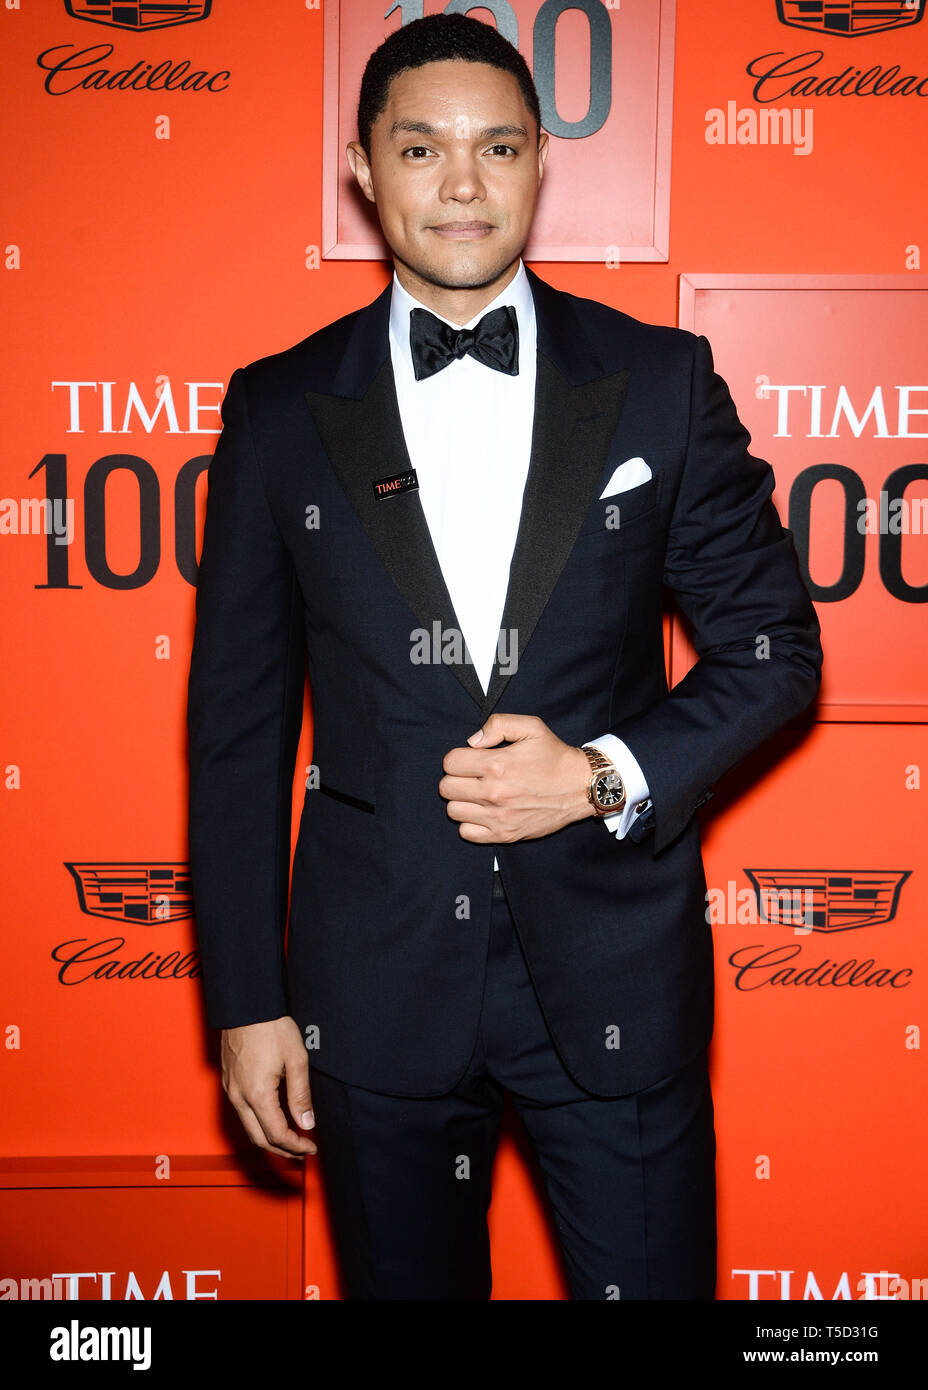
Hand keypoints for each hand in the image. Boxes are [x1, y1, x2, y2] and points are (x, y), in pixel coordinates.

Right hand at [220, 1016, 316, 1158]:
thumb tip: (307, 1124)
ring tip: (291, 1140)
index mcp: (257, 1094)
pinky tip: (273, 1119)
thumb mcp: (296, 1059)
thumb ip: (301, 1095)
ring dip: (269, 1139)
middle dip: (282, 1150)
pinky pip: (242, 1113)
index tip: (311, 1148)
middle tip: (302, 1152)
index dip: (296, 1146)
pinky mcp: (228, 1082)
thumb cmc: (272, 1027)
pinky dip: (258, 1124)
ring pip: (248, 1128)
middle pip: (259, 1139)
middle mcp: (239, 1097)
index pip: (277, 1135)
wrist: (246, 1005)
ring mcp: (230, 1090)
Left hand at [439, 713, 595, 843]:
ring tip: (478, 793)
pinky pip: (467, 833)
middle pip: (446, 788)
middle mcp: (494, 793)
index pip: (449, 763)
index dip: (458, 758)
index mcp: (496, 764)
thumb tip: (473, 741)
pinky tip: (484, 811)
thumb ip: (498, 724)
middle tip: (473, 776)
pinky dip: (471, 822)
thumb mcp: (531, 727)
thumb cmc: (555, 756)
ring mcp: (498, 817)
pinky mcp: (504, 834)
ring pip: (453, 811)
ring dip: (462, 801)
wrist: (580, 787)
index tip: (470, 759)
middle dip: (456, 778)